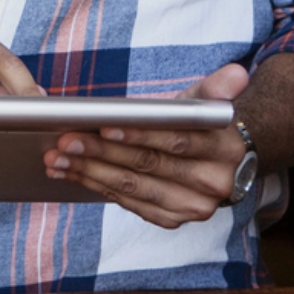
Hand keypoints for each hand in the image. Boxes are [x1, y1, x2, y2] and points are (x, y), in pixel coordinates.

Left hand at [43, 63, 250, 228]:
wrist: (222, 163)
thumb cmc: (203, 125)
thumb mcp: (209, 102)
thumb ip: (218, 87)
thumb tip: (236, 73)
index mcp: (225, 151)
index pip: (177, 142)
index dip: (139, 135)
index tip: (102, 126)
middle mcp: (213, 184)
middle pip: (149, 167)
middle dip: (102, 153)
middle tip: (64, 141)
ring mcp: (194, 207)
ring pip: (135, 188)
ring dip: (90, 172)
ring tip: (57, 158)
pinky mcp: (173, 220)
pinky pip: (129, 204)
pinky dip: (96, 186)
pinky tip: (71, 173)